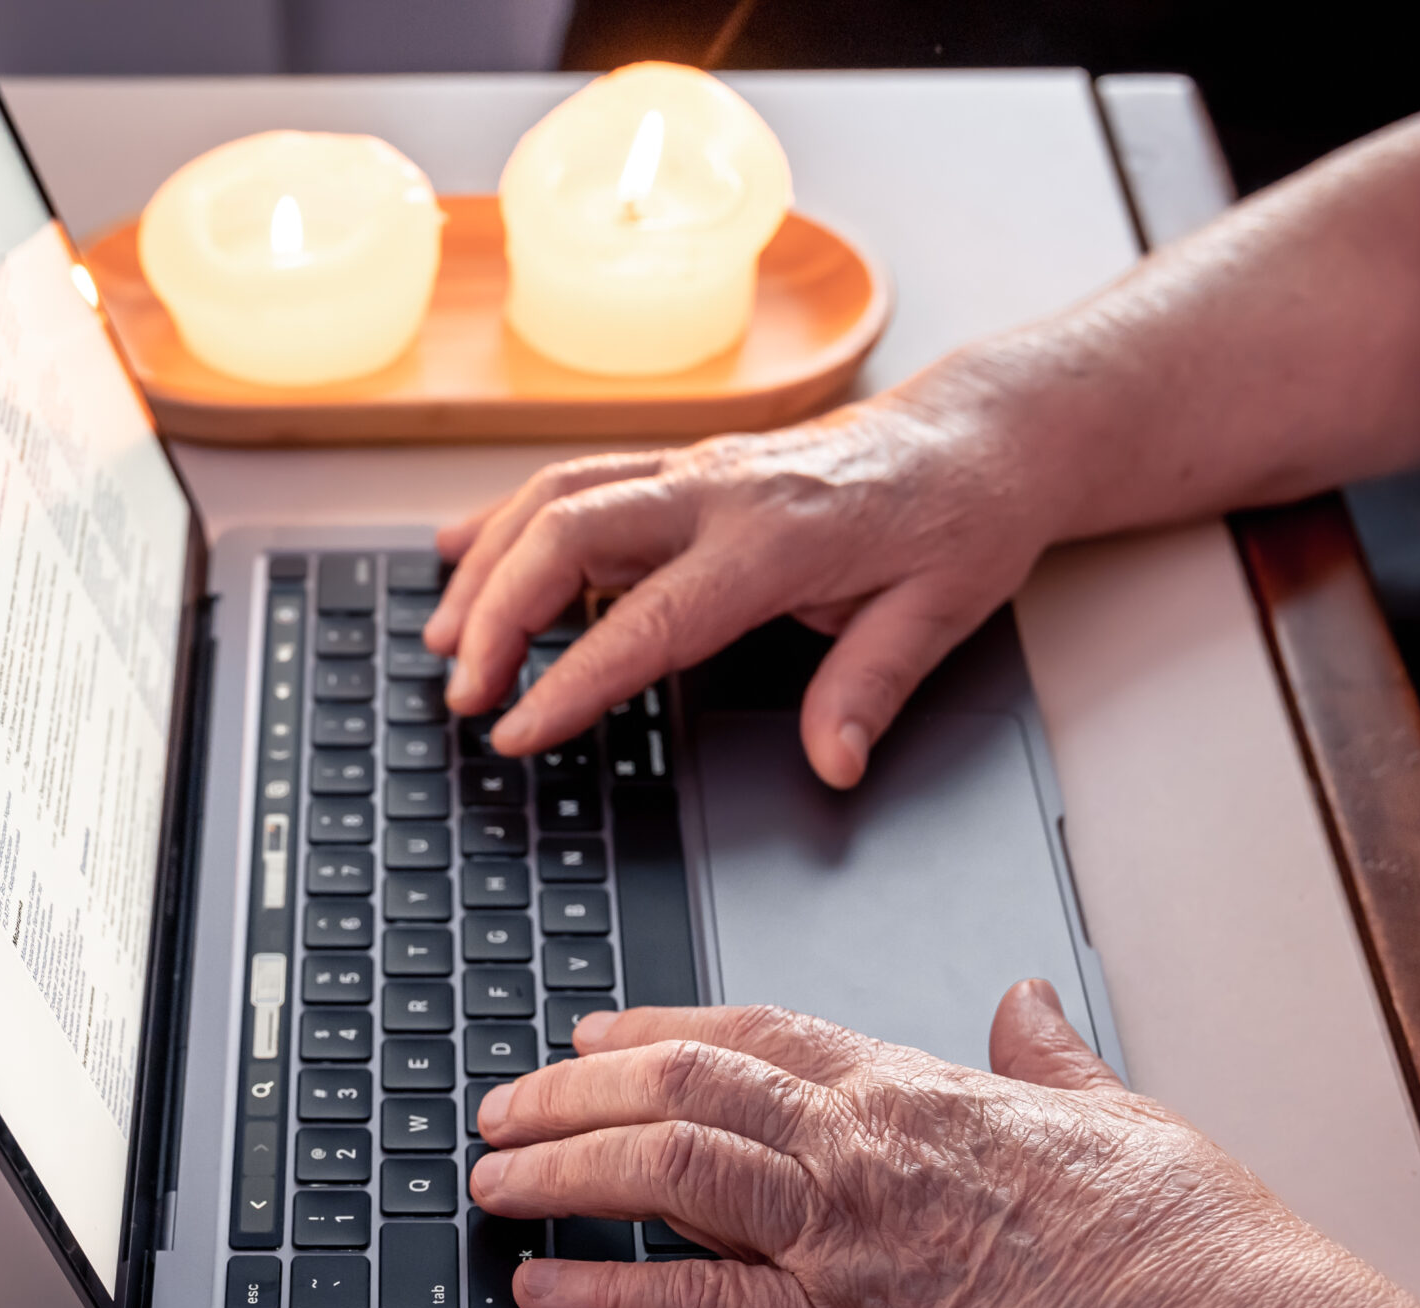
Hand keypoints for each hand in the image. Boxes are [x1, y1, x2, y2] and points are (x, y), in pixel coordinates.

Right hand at [426, 386, 1049, 786]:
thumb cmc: (959, 518)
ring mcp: (693, 469)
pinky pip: (574, 480)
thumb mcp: (941, 612)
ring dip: (487, 565)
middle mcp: (719, 490)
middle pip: (567, 529)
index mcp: (778, 538)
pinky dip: (508, 518)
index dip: (573, 681)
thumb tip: (833, 763)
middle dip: (496, 613)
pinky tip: (462, 553)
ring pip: (555, 495)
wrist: (976, 433)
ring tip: (443, 639)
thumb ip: (873, 687)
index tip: (518, 731)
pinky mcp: (682, 466)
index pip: (650, 620)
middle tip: (464, 694)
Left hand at [465, 981, 1333, 1307]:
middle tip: (504, 1104)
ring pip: (662, 1167)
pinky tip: (540, 1289)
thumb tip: (1026, 1001)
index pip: (753, 1034)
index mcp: (915, 1088)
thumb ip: (1049, 1054)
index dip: (657, 1028)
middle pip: (680, 1085)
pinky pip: (688, 1304)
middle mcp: (859, 1144)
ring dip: (560, 1168)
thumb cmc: (1181, 1241)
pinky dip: (601, 1295)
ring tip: (491, 1179)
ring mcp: (841, 1236)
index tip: (594, 1034)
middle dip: (572, 1090)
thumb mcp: (1115, 1111)